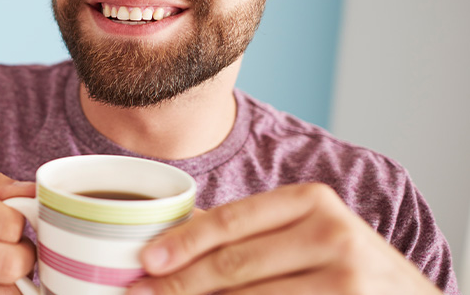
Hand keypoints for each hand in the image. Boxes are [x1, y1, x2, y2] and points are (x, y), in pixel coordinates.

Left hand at [127, 183, 441, 294]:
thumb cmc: (342, 260)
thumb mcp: (303, 230)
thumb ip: (248, 230)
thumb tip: (177, 234)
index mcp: (310, 200)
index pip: (230, 220)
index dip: (183, 243)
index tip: (147, 261)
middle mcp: (330, 233)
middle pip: (234, 264)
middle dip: (181, 283)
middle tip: (143, 292)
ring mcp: (343, 278)